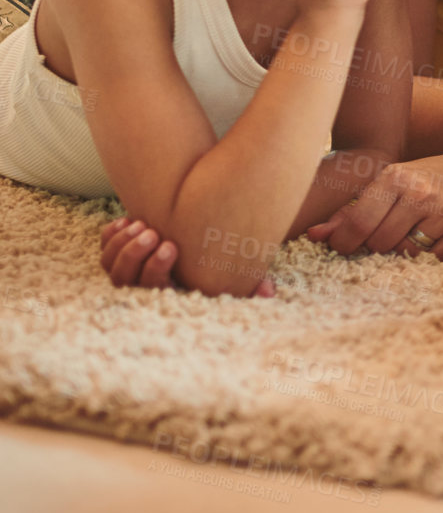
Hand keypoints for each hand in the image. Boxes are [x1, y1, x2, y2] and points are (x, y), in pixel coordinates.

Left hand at [98, 217, 275, 296]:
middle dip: (135, 254)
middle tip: (153, 232)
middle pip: (124, 278)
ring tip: (141, 224)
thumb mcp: (235, 271)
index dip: (156, 268)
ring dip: (122, 244)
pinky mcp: (119, 251)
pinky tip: (126, 220)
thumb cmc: (218, 259)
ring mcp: (128, 268)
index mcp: (166, 291)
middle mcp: (142, 284)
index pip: (151, 288)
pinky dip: (110, 235)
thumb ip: (250, 281)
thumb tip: (269, 290)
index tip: (171, 245)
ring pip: (110, 264)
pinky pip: (104, 247)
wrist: (198, 239)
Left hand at [306, 146, 442, 258]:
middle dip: (378, 243)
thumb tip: (313, 234)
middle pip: (380, 243)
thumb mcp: (387, 184)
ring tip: (414, 229)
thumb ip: (350, 210)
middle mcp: (422, 193)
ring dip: (405, 248)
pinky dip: (432, 253)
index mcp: (396, 178)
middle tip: (388, 232)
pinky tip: (437, 234)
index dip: (344, 243)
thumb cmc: (423, 179)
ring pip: (407, 253)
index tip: (343, 246)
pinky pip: (434, 259)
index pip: (358, 225)